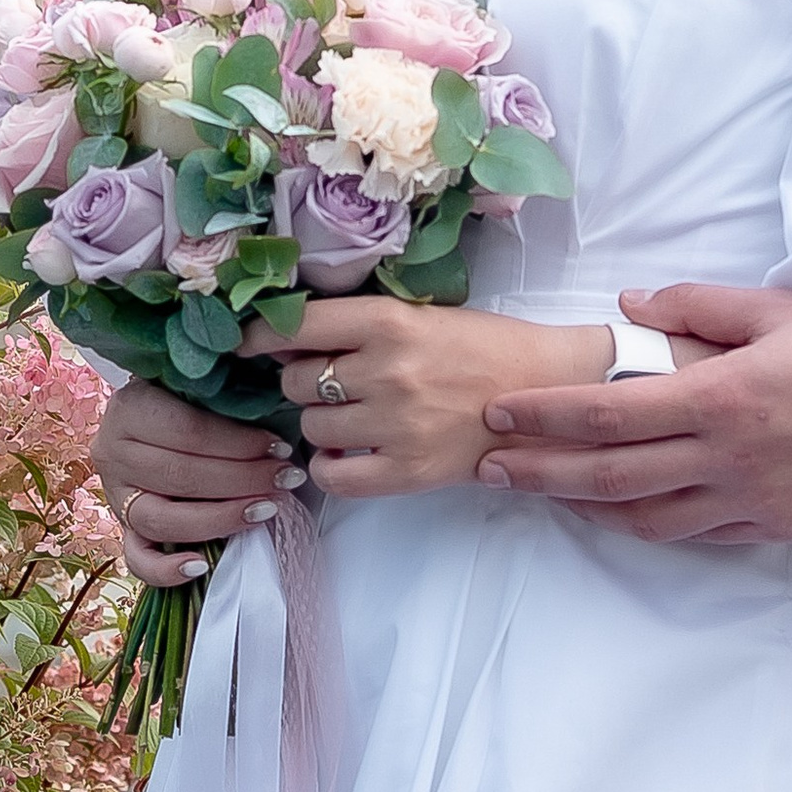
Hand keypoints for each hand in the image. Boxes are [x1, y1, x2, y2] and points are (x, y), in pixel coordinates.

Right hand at [98, 377, 300, 589]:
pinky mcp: (122, 528)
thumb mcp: (198, 385)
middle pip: (180, 476)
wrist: (149, 411)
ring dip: (220, 519)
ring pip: (161, 519)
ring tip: (264, 510)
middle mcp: (114, 453)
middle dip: (243, 480)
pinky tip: (200, 567)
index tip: (282, 448)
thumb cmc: (185, 397)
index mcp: (130, 409)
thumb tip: (277, 415)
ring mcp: (115, 495)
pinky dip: (165, 570)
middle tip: (286, 479)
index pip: (189, 432)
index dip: (240, 444)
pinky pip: (137, 558)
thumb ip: (224, 398)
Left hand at [243, 296, 610, 501]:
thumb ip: (359, 326)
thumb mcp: (420, 316)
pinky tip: (345, 452)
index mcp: (390, 323)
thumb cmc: (483, 346)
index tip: (244, 342)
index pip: (295, 326)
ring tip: (351, 415)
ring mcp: (397, 426)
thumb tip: (284, 337)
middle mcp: (387, 372)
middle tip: (330, 380)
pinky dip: (329, 465)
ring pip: (311, 425)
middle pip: (297, 380)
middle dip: (304, 379)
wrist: (546, 391)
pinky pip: (334, 475)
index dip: (259, 335)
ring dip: (320, 422)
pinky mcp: (408, 473)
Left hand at [477, 284, 791, 543]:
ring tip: (547, 494)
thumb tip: (628, 308)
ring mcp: (755, 502)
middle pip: (612, 477)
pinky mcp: (781, 526)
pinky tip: (627, 513)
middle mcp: (730, 460)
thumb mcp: (780, 306)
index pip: (608, 413)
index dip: (545, 416)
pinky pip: (701, 535)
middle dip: (543, 474)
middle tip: (490, 469)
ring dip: (588, 509)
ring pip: (650, 519)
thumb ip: (697, 307)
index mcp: (722, 399)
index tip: (498, 413)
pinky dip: (653, 525)